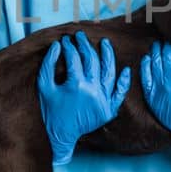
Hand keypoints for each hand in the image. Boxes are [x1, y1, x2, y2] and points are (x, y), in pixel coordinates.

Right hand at [37, 31, 131, 164]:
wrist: (59, 135)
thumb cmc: (50, 111)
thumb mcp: (44, 86)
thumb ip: (48, 64)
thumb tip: (56, 45)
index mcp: (76, 84)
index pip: (75, 58)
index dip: (69, 46)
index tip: (65, 40)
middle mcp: (93, 90)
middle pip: (92, 60)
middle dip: (85, 45)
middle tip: (80, 36)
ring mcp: (103, 100)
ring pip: (109, 72)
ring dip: (108, 55)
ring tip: (105, 42)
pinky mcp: (109, 109)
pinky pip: (119, 93)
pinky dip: (124, 82)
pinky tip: (125, 69)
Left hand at [140, 41, 170, 162]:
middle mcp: (170, 80)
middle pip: (166, 56)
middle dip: (167, 46)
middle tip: (167, 41)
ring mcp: (159, 88)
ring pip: (154, 63)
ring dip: (155, 52)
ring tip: (157, 45)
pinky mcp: (152, 96)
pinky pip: (145, 77)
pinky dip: (145, 66)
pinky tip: (146, 58)